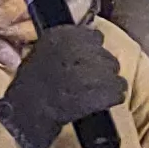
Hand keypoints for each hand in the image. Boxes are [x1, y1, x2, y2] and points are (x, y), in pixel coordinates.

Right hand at [0, 25, 126, 147]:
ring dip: (108, 83)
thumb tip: (85, 46)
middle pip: (107, 56)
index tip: (85, 62)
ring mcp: (96, 68)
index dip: (92, 51)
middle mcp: (83, 48)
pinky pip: (119, 90)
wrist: (29, 111)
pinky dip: (112, 97)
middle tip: (88, 83)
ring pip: (115, 72)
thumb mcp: (40, 53)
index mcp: (65, 36)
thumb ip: (64, 46)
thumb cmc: (30, 86)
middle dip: (101, 69)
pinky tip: (101, 103)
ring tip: (93, 94)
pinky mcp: (105, 89)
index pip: (95, 37)